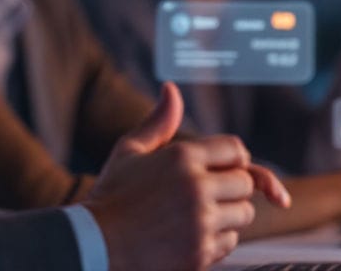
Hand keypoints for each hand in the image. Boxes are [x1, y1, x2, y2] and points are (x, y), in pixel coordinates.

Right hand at [84, 83, 290, 270]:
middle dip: (231, 187)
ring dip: (228, 215)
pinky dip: (217, 241)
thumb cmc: (111, 196)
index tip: (222, 168)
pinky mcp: (201, 252)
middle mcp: (196, 187)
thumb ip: (158, 122)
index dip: (233, 159)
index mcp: (182, 157)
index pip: (236, 150)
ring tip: (197, 215)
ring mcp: (201, 222)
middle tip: (207, 194)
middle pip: (245, 182)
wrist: (95, 245)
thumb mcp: (129, 151)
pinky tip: (190, 236)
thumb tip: (171, 88)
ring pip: (243, 213)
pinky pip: (231, 242)